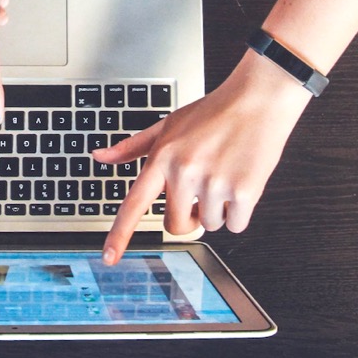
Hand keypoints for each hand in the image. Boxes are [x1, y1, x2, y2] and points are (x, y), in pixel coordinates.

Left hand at [96, 52, 311, 264]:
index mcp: (163, 158)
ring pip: (209, 225)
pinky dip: (239, 212)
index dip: (120, 234)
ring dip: (217, 210)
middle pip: (176, 225)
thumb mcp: (167, 124)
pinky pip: (235, 225)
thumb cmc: (212, 112)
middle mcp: (185, 172)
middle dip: (188, 216)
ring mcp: (214, 183)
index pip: (134, 204)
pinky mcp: (244, 191)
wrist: (257, 100)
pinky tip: (240, 181)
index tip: (109, 257)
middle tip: (200, 191)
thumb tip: (100, 157)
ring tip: (223, 175)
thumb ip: (132, 147)